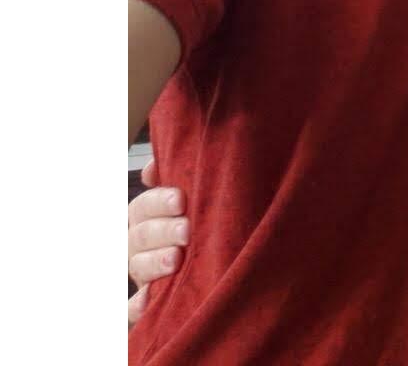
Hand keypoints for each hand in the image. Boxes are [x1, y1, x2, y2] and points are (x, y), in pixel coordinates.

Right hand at [128, 159, 188, 328]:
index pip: (142, 207)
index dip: (159, 202)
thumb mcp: (184, 198)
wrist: (208, 254)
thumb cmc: (192, 218)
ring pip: (137, 266)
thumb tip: (152, 168)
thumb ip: (169, 178)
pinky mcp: (144, 300)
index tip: (181, 200)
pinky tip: (148, 301)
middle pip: (140, 236)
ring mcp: (140, 272)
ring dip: (154, 263)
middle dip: (163, 232)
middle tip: (187, 231)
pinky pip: (132, 307)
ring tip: (176, 259)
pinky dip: (137, 306)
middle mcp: (137, 244)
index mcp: (143, 217)